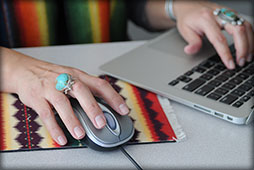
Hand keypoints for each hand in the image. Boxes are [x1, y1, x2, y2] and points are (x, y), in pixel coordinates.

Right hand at [1, 47, 128, 144]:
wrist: (26, 70)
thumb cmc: (52, 76)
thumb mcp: (72, 77)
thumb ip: (87, 90)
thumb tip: (104, 106)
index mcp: (78, 75)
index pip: (99, 84)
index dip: (113, 97)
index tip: (123, 109)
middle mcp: (65, 80)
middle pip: (82, 91)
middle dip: (93, 108)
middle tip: (101, 123)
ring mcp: (50, 88)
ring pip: (63, 103)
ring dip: (72, 120)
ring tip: (80, 134)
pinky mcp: (37, 98)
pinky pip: (46, 114)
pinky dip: (54, 127)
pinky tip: (61, 137)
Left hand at [173, 0, 252, 68]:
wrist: (190, 6)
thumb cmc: (188, 18)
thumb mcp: (185, 30)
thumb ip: (191, 42)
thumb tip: (190, 51)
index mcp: (205, 19)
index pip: (218, 39)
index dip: (226, 53)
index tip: (230, 64)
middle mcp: (219, 14)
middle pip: (237, 30)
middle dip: (242, 48)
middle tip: (241, 62)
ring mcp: (228, 13)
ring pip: (245, 26)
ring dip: (249, 43)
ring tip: (247, 57)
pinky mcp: (232, 14)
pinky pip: (246, 24)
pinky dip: (249, 37)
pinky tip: (248, 47)